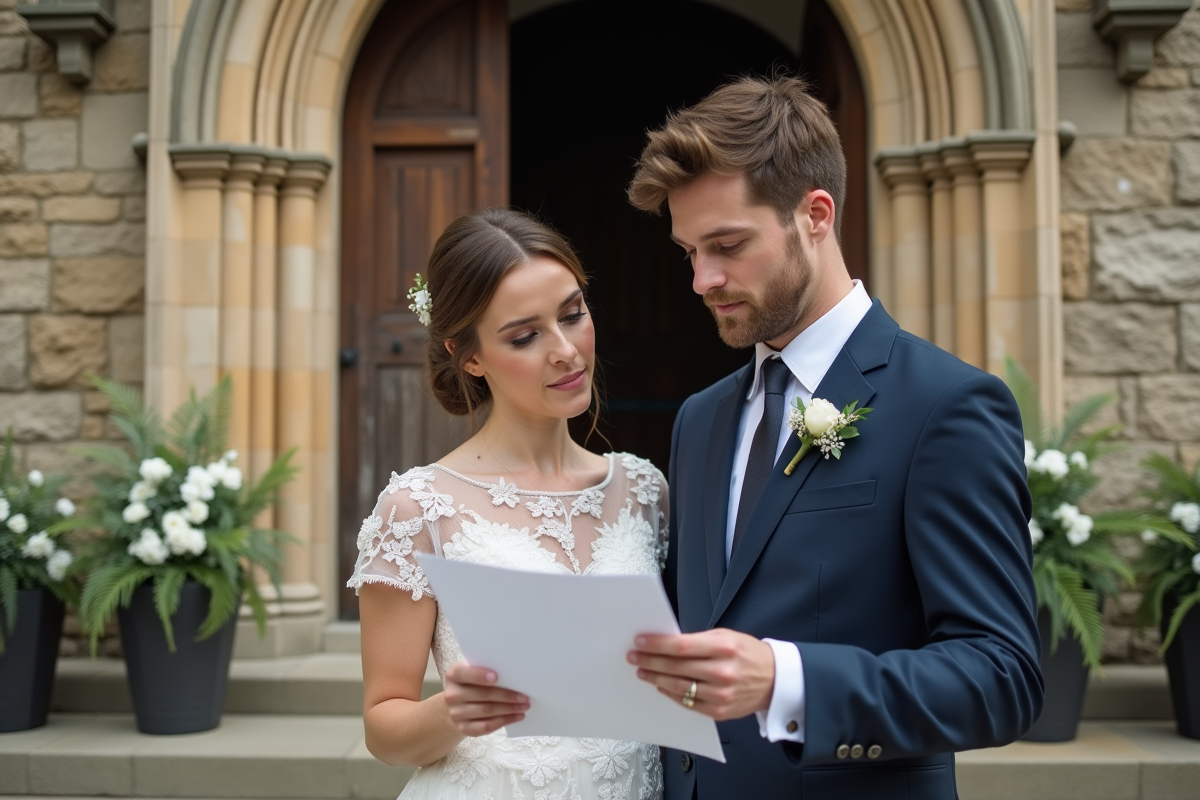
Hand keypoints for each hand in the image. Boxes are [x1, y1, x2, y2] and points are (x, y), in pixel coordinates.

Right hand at [443, 662, 529, 736]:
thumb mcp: (473, 671)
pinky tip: (516, 717)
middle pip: (482, 694)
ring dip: (509, 709)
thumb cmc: (472, 683)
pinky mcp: (464, 728)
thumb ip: (487, 669)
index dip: (480, 676)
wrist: (458, 704)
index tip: (496, 676)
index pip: (465, 674)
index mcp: (454, 675)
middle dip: (506, 695)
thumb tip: (514, 675)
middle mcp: (452, 695)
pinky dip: (504, 721)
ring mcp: (456, 713)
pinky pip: (486, 726)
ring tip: (524, 706)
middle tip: (524, 696)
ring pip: (487, 711)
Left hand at [627, 628, 774, 720]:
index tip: (640, 642)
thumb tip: (666, 643)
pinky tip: (661, 686)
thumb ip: (698, 640)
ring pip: (678, 687)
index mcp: (724, 648)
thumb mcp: (726, 636)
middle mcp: (722, 672)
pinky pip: (687, 703)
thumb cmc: (748, 654)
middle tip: (634, 657)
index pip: (681, 646)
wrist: (774, 680)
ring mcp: (721, 694)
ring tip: (643, 672)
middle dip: (650, 661)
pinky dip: (671, 694)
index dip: (657, 645)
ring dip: (655, 678)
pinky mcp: (719, 711)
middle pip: (676, 667)